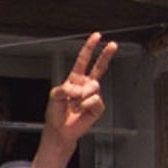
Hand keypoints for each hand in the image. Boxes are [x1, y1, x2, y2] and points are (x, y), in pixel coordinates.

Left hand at [43, 33, 116, 148]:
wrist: (60, 130)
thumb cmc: (56, 113)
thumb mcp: (54, 95)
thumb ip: (66, 87)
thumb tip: (79, 89)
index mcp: (75, 79)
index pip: (83, 60)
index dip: (89, 48)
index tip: (97, 37)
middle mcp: (85, 85)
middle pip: (98, 67)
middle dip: (105, 55)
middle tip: (113, 45)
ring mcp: (93, 96)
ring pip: (93, 86)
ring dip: (81, 96)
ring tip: (74, 105)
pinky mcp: (98, 107)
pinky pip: (94, 100)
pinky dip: (84, 105)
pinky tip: (81, 110)